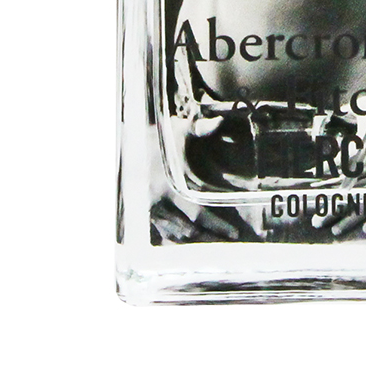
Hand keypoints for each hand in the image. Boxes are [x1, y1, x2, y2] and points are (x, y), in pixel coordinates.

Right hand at [148, 116, 240, 242]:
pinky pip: (165, 235)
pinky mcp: (146, 215)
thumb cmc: (160, 139)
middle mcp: (159, 204)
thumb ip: (200, 129)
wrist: (131, 145)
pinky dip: (180, 241)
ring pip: (178, 236)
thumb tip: (220, 121)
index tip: (234, 233)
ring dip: (197, 242)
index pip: (198, 214)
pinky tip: (194, 241)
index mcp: (169, 188)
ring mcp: (151, 212)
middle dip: (211, 238)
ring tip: (217, 243)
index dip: (217, 226)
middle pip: (190, 231)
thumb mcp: (180, 131)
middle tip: (229, 242)